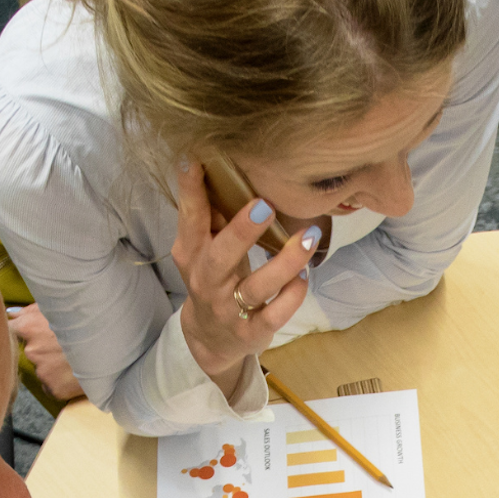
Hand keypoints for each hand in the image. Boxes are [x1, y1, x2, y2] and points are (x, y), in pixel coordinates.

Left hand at [7, 303, 82, 404]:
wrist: (111, 347)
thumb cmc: (88, 322)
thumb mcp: (60, 308)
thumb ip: (30, 311)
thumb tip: (10, 313)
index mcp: (29, 328)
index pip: (8, 330)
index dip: (18, 332)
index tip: (26, 333)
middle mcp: (32, 351)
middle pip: (29, 352)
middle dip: (42, 350)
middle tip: (62, 346)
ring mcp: (42, 372)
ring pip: (41, 369)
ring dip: (52, 366)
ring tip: (73, 358)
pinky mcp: (54, 389)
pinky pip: (51, 386)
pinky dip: (60, 381)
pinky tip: (74, 372)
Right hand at [170, 162, 319, 395]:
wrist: (211, 339)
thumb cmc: (214, 279)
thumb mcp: (205, 249)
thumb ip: (214, 214)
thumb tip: (227, 163)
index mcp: (191, 253)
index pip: (189, 219)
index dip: (190, 190)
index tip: (194, 158)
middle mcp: (206, 281)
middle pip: (220, 256)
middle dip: (241, 231)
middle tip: (265, 205)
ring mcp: (229, 309)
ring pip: (257, 286)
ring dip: (285, 261)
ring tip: (308, 236)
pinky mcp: (252, 331)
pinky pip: (276, 314)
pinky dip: (293, 295)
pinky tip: (304, 276)